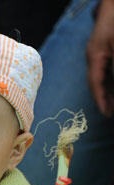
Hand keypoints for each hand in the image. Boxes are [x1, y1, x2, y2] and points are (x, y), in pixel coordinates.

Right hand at [86, 0, 113, 115]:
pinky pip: (107, 68)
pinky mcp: (108, 47)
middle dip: (106, 98)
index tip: (107, 114)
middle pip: (99, 82)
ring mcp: (101, 51)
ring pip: (104, 75)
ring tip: (112, 103)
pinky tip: (112, 84)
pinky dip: (110, 78)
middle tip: (111, 112)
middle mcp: (95, 56)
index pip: (95, 84)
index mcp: (94, 56)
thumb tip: (113, 88)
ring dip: (109, 88)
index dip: (101, 100)